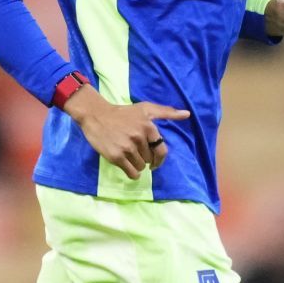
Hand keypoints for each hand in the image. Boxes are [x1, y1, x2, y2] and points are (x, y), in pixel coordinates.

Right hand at [61, 85, 190, 179]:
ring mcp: (127, 148)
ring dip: (136, 165)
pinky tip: (127, 167)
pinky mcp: (116, 156)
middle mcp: (139, 137)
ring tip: (128, 155)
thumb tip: (187, 114)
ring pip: (141, 166)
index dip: (159, 159)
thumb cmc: (122, 112)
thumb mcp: (145, 109)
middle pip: (149, 159)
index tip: (154, 162)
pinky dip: (132, 173)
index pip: (161, 150)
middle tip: (134, 151)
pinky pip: (132, 173)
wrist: (96, 115)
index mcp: (148, 127)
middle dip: (144, 158)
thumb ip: (166, 112)